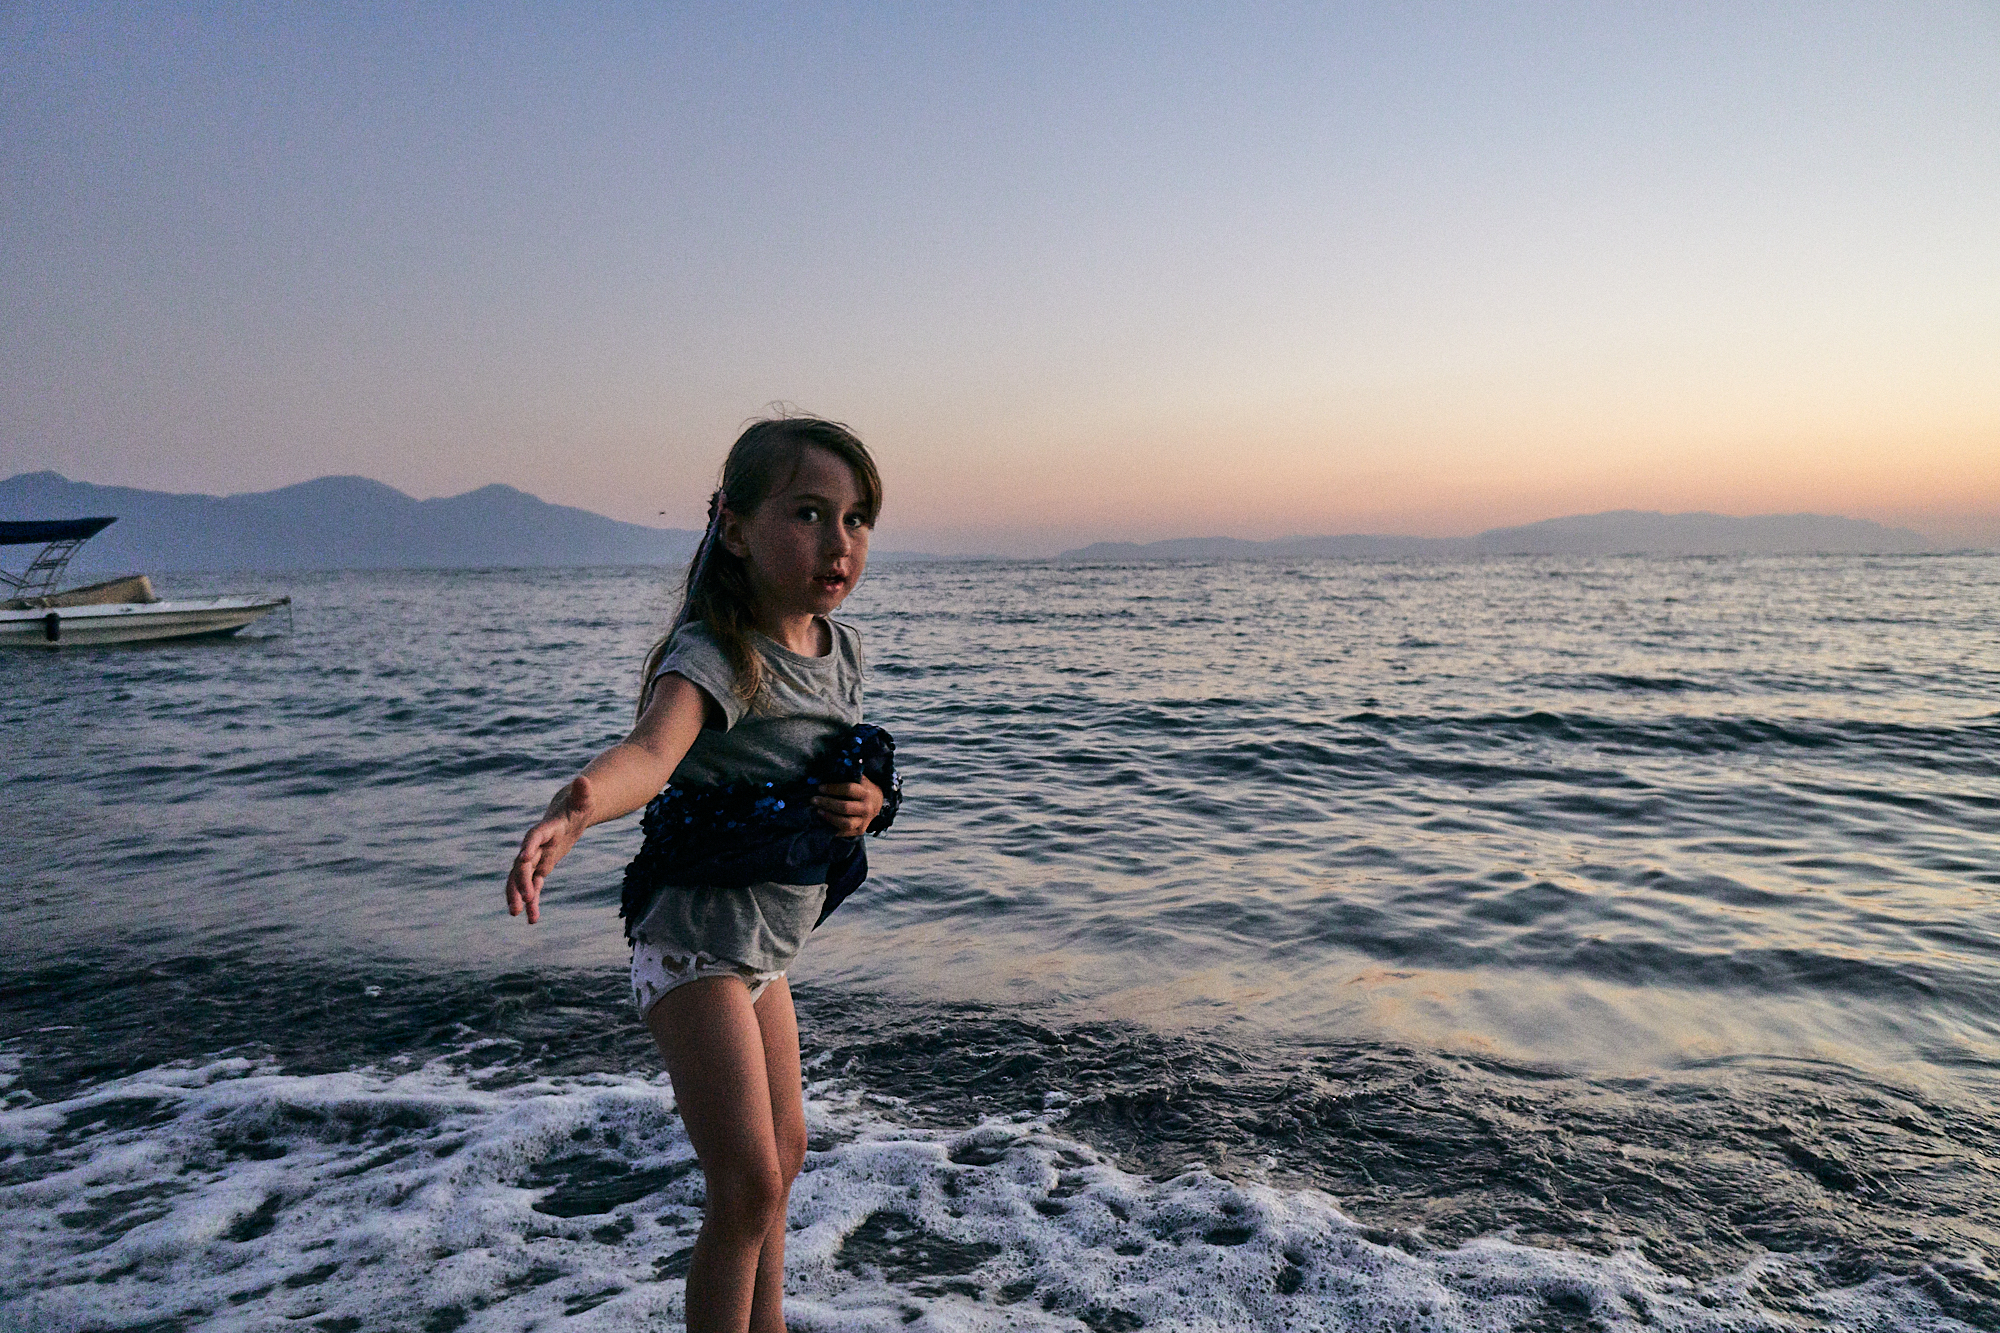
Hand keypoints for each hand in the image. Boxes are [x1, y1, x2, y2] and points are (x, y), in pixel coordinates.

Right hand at [506, 776, 594, 924]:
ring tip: (516, 913)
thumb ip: (583, 792)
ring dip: (518, 894)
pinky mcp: (540, 868)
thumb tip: (583, 780)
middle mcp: (536, 844)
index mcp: (546, 828)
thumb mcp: (584, 801)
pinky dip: (532, 902)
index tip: (523, 859)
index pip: (534, 836)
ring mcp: (536, 857)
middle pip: (523, 863)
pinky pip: (533, 886)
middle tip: (525, 899)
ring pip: (521, 878)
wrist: (568, 813)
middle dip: (521, 880)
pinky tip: (532, 919)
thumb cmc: (578, 806)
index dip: (528, 846)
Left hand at [813, 776, 882, 838]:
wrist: (877, 802)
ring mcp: (864, 821)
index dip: (832, 788)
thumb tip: (827, 773)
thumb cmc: (863, 788)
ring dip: (829, 817)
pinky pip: (844, 832)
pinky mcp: (860, 830)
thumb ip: (847, 776)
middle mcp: (866, 808)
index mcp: (866, 793)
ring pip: (845, 823)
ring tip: (818, 811)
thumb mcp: (859, 779)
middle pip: (844, 807)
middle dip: (826, 803)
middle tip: (813, 800)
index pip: (848, 789)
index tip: (820, 788)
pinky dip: (832, 828)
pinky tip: (823, 822)